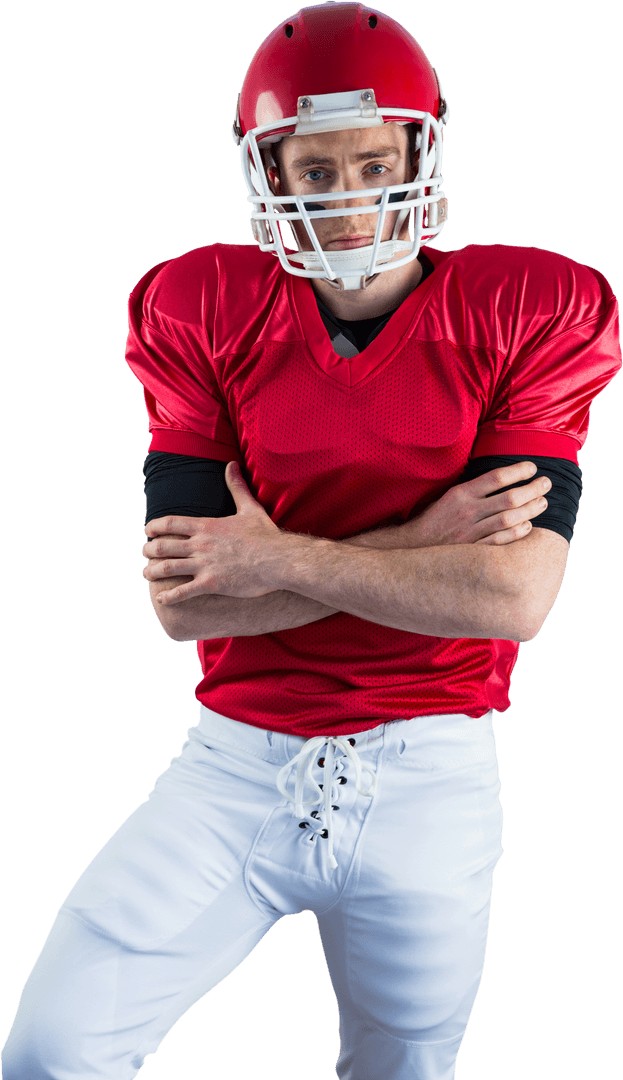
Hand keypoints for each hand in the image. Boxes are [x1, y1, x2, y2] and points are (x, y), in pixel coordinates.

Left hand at [142, 461, 282, 604]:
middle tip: (144, 553)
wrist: (279, 559)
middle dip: (149, 550)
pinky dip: (169, 596)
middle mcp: (201, 544)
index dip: (154, 527)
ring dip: (152, 571)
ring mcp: (204, 564)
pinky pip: (183, 592)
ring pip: (167, 568)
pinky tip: (161, 599)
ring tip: (146, 574)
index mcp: (206, 526)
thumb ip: (236, 487)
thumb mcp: (250, 507)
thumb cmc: (266, 535)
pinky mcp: (211, 583)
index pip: (170, 523)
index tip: (147, 531)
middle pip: (163, 546)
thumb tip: (232, 465)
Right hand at [405, 461, 550, 546]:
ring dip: (531, 510)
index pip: (496, 477)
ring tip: (543, 503)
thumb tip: (501, 478)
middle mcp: (468, 511)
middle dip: (533, 489)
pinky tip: (527, 526)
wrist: (413, 546)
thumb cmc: (433, 519)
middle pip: (509, 498)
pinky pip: (501, 541)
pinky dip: (517, 533)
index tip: (532, 468)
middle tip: (547, 484)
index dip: (518, 471)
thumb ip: (472, 488)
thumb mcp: (448, 496)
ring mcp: (471, 532)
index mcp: (461, 494)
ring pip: (509, 519)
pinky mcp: (473, 549)